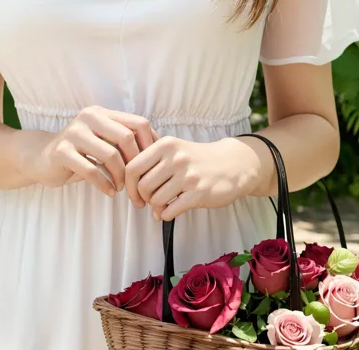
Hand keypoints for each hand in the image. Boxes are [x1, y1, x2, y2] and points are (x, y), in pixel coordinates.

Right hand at [23, 106, 158, 197]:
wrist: (41, 157)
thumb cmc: (80, 152)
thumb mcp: (103, 142)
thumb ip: (124, 142)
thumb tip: (158, 154)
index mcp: (103, 113)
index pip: (138, 123)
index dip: (150, 145)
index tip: (152, 166)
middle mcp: (90, 117)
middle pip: (127, 137)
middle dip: (136, 164)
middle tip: (138, 183)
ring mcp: (74, 133)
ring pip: (110, 154)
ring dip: (120, 176)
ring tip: (121, 188)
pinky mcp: (62, 151)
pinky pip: (90, 170)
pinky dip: (104, 184)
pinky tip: (109, 192)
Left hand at [124, 136, 262, 220]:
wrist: (232, 164)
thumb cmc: (197, 159)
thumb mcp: (174, 149)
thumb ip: (150, 161)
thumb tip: (126, 182)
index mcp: (165, 145)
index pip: (132, 167)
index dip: (129, 186)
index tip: (135, 195)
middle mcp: (176, 158)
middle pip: (143, 186)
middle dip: (144, 199)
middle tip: (151, 202)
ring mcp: (188, 175)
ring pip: (156, 200)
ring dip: (157, 207)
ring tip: (164, 205)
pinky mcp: (199, 193)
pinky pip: (171, 210)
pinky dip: (167, 214)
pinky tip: (172, 210)